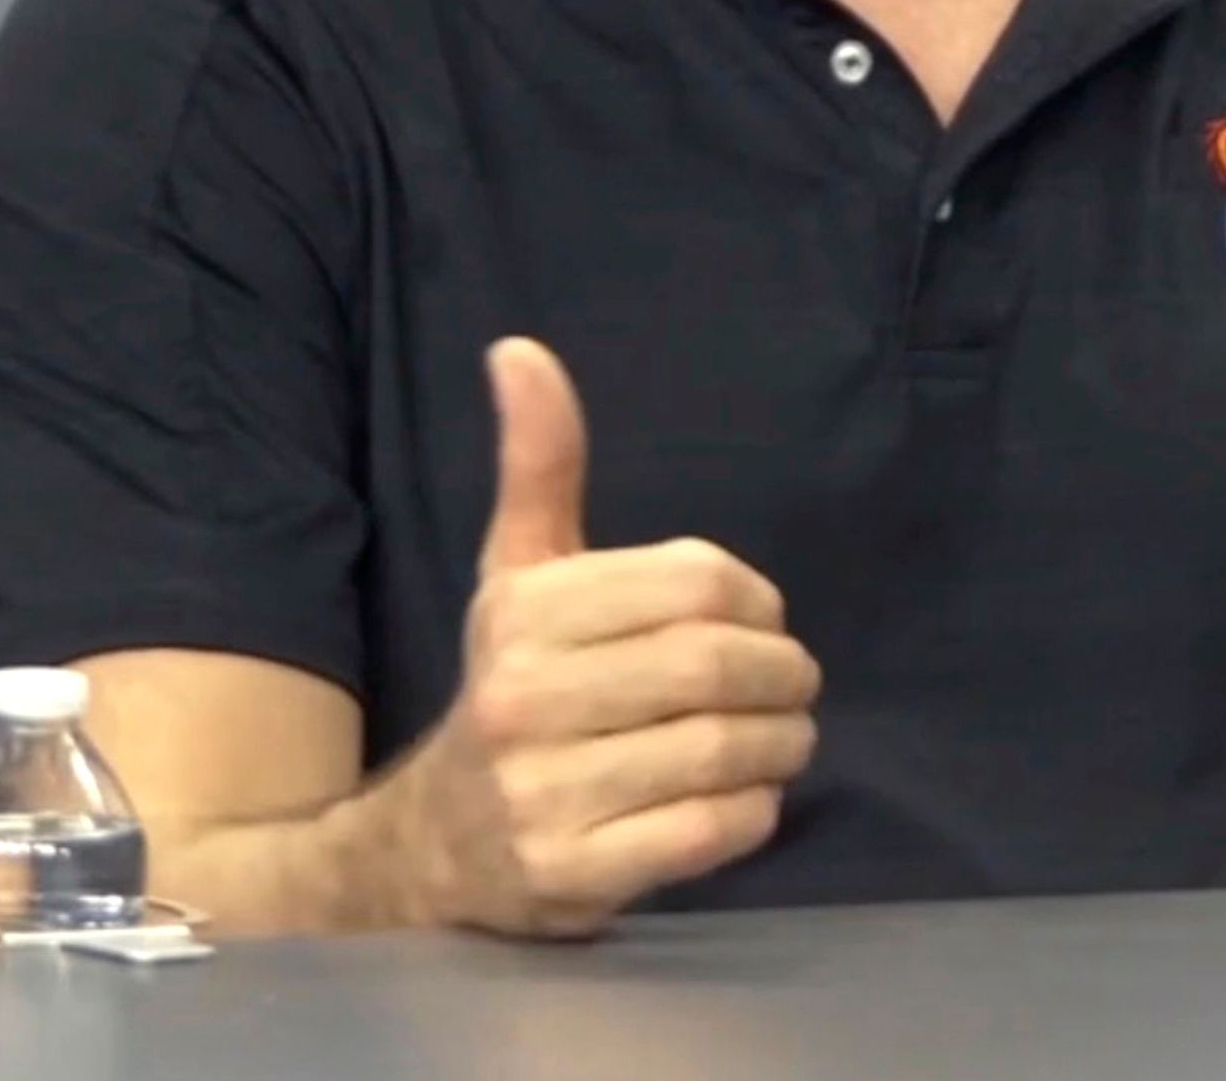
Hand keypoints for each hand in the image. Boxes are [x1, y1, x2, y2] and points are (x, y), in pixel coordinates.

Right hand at [373, 338, 820, 936]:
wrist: (429, 849)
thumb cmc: (511, 689)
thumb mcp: (516, 575)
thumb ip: (540, 467)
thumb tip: (520, 348)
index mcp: (524, 612)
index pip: (694, 581)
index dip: (756, 598)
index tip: (763, 619)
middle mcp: (523, 698)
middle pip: (713, 667)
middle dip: (784, 676)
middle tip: (796, 687)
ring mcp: (543, 794)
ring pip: (718, 752)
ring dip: (781, 745)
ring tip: (786, 740)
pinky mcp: (572, 875)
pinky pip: (704, 831)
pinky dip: (751, 812)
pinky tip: (747, 798)